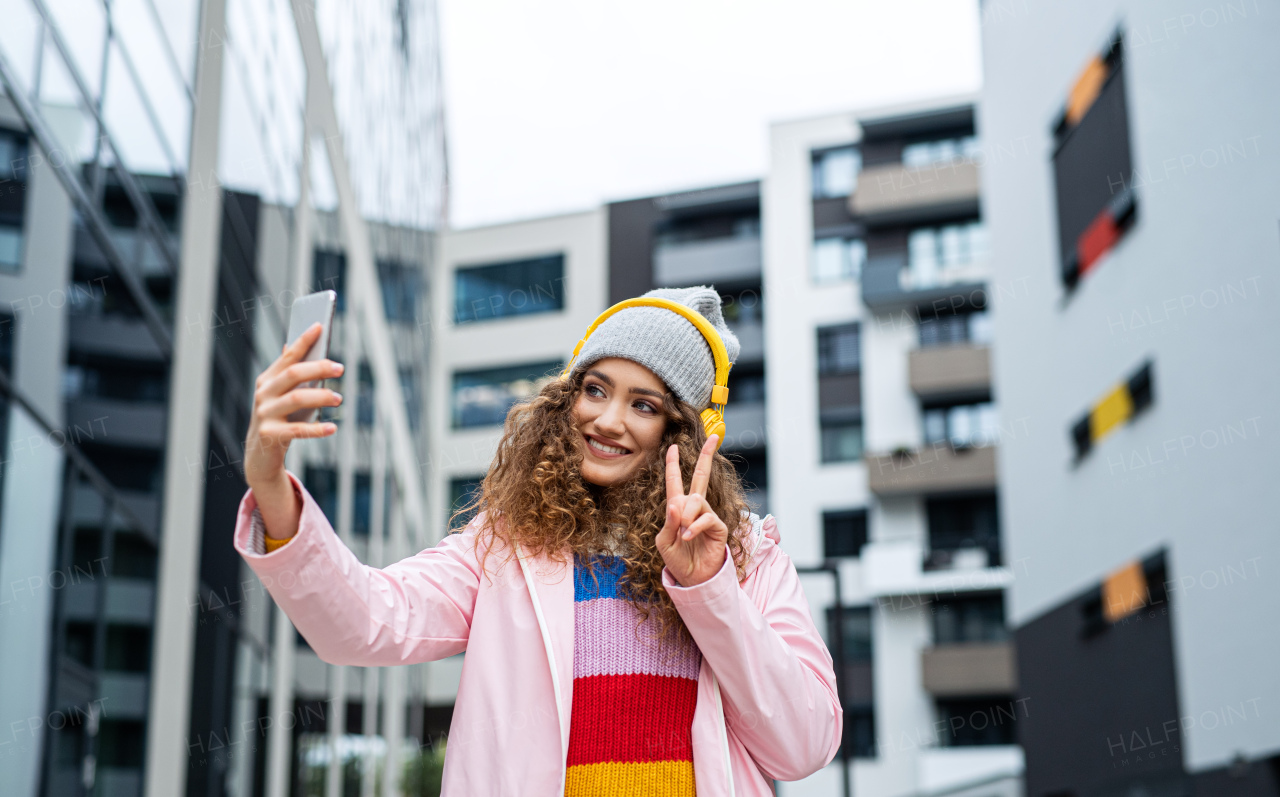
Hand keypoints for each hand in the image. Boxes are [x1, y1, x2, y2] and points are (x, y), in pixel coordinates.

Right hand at [243, 323, 343, 537]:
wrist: (259, 455)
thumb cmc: (278, 419)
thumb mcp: (282, 396)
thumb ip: (289, 374)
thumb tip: (293, 344)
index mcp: (267, 380)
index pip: (287, 356)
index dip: (303, 340)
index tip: (320, 325)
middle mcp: (263, 394)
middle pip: (293, 374)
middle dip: (318, 367)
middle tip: (340, 367)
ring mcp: (264, 414)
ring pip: (297, 399)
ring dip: (322, 397)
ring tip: (339, 398)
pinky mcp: (269, 435)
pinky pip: (298, 430)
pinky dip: (318, 429)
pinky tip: (333, 428)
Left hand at [657, 436, 728, 586]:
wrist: (693, 579)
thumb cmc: (678, 560)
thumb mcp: (664, 542)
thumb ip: (669, 523)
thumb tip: (677, 503)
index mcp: (678, 509)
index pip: (675, 482)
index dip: (673, 465)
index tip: (673, 447)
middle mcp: (694, 508)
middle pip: (701, 476)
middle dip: (706, 456)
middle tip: (713, 437)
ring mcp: (707, 516)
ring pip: (697, 501)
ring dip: (687, 516)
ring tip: (683, 533)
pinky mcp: (718, 527)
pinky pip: (706, 518)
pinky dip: (694, 527)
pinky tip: (689, 537)